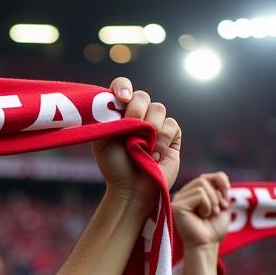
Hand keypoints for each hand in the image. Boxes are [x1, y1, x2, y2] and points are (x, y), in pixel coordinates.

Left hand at [92, 77, 181, 205]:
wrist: (131, 188)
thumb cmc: (114, 166)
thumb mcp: (103, 140)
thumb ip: (106, 117)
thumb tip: (114, 99)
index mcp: (120, 113)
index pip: (122, 86)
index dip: (123, 87)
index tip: (122, 98)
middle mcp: (138, 115)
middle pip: (142, 96)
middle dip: (136, 111)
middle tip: (130, 130)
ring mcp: (156, 123)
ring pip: (158, 108)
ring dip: (149, 130)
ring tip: (142, 150)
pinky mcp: (172, 134)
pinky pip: (171, 124)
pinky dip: (161, 141)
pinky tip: (154, 155)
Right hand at [171, 172, 230, 249]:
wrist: (206, 245)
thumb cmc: (212, 229)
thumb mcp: (221, 204)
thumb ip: (219, 189)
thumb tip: (220, 177)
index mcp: (191, 194)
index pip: (207, 177)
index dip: (221, 183)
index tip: (226, 199)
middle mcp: (182, 196)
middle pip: (204, 179)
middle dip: (217, 194)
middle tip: (219, 209)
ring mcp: (177, 201)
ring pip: (201, 185)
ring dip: (212, 201)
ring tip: (210, 214)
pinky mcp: (176, 207)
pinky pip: (199, 194)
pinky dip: (206, 205)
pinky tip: (202, 216)